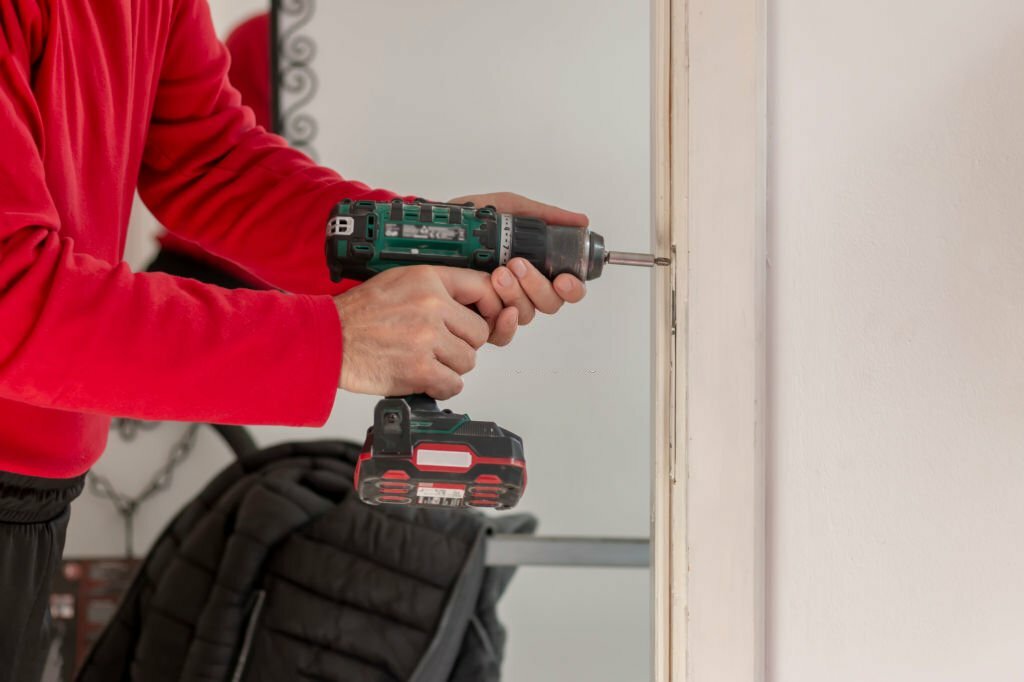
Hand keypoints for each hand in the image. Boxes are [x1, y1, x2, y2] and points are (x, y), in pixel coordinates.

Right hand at [334, 265, 509, 399]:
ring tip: (424, 359)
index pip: (483, 288)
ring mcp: (426, 338)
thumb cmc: (359, 314)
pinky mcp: (419, 369)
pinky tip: (423, 378)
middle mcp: (431, 305)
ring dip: (450, 366)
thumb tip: (476, 304)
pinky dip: (440, 386)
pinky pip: (453, 384)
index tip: (489, 318)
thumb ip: (438, 289)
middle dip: (462, 344)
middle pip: (479, 333)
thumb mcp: (400, 281)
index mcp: (428, 279)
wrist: (327, 339)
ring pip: (468, 360)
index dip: (491, 308)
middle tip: (438, 345)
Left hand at [449, 192, 588, 325]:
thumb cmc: (466, 222)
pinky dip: (505, 324)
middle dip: (537, 285)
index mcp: (534, 266)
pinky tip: (497, 308)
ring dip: (517, 294)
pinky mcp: (481, 320)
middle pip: (550, 303)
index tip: (564, 278)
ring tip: (498, 273)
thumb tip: (580, 221)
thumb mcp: (505, 207)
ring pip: (528, 315)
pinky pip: (503, 335)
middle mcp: (521, 289)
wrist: (429, 236)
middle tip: (517, 265)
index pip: (565, 286)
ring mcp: (501, 305)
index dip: (572, 287)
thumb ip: (542, 215)